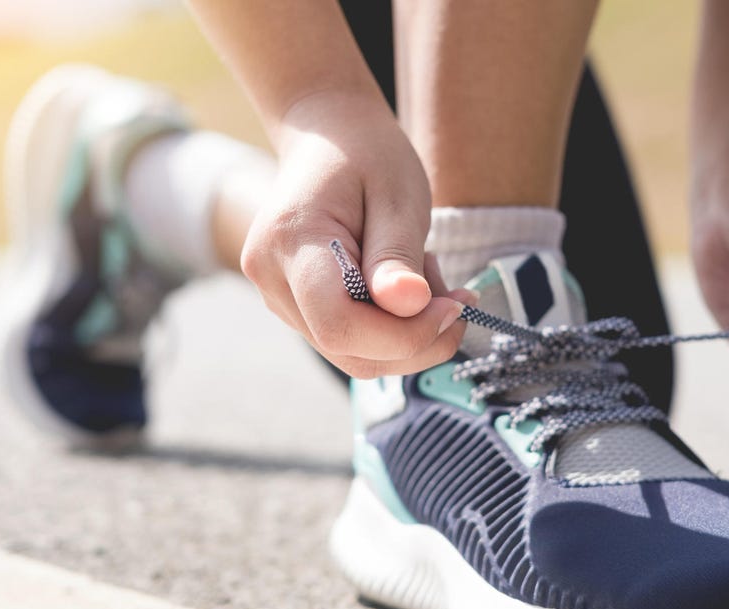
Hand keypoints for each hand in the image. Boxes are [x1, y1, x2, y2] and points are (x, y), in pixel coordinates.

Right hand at [240, 90, 471, 378]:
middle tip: (456, 298)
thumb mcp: (398, 195)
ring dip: (406, 335)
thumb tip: (409, 308)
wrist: (328, 135)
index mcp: (291, 242)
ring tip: (426, 278)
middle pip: (347, 350)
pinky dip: (390, 329)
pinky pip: (349, 340)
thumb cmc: (367, 155)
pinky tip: (404, 285)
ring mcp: (278, 296)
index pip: (339, 325)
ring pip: (351, 354)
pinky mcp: (296, 306)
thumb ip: (398, 254)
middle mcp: (272, 277)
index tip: (452, 308)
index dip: (403, 335)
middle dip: (415, 341)